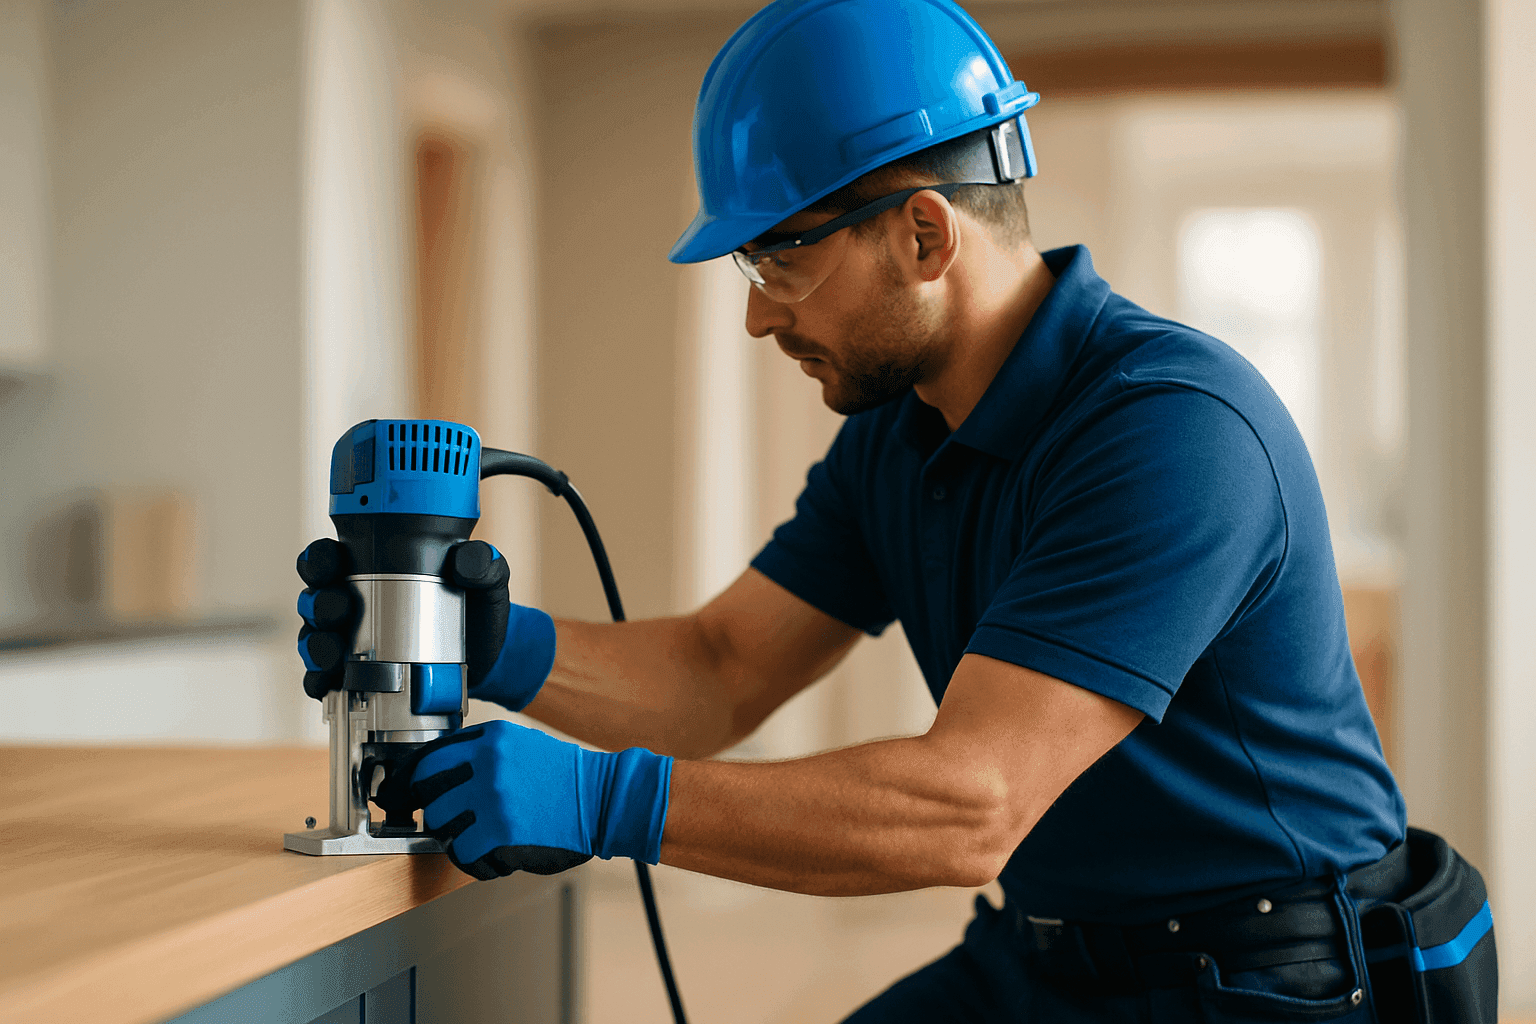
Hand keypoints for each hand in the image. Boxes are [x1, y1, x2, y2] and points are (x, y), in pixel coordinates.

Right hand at [295, 538, 556, 709]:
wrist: (492, 660)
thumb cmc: (478, 611)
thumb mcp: (486, 582)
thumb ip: (481, 564)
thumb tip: (467, 560)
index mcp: (374, 570)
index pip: (330, 557)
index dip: (320, 558)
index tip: (331, 563)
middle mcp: (353, 603)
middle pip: (314, 598)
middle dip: (319, 604)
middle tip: (339, 610)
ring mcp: (350, 642)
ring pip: (312, 639)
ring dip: (315, 645)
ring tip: (333, 654)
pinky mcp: (355, 676)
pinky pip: (323, 679)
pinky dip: (319, 682)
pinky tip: (328, 685)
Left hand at [407, 719, 671, 879]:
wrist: (603, 799)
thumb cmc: (564, 777)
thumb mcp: (521, 744)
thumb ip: (480, 751)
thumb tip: (434, 771)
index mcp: (490, 738)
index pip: (428, 759)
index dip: (412, 782)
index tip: (405, 795)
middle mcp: (487, 763)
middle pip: (427, 795)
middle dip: (438, 813)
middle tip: (456, 822)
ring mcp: (492, 797)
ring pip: (441, 826)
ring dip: (457, 838)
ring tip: (484, 839)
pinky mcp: (500, 830)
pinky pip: (462, 853)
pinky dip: (475, 860)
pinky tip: (495, 855)